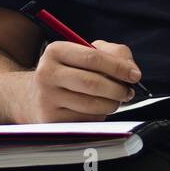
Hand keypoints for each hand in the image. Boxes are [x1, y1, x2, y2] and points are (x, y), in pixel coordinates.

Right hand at [18, 39, 141, 122]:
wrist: (33, 95)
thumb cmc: (69, 71)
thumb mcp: (85, 53)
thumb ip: (113, 53)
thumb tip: (131, 70)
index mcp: (55, 51)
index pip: (93, 57)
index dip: (118, 67)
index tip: (135, 75)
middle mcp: (47, 73)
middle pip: (93, 83)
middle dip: (118, 89)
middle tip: (128, 92)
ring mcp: (47, 98)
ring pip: (91, 104)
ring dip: (111, 104)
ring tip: (116, 100)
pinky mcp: (51, 119)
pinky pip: (85, 119)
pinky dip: (99, 115)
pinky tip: (98, 109)